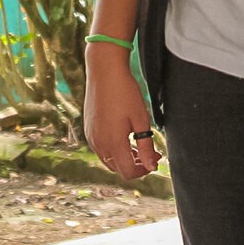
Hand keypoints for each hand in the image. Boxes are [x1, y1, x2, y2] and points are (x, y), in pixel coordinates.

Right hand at [82, 43, 159, 179]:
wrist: (104, 71)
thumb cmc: (125, 93)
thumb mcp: (141, 120)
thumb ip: (146, 147)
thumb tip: (153, 167)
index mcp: (113, 143)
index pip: (128, 172)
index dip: (143, 171)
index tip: (155, 158)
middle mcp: (99, 144)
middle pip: (117, 168)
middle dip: (135, 164)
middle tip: (150, 151)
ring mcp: (91, 136)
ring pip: (108, 159)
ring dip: (124, 157)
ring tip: (137, 143)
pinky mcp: (88, 128)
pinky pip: (101, 148)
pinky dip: (113, 148)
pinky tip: (124, 134)